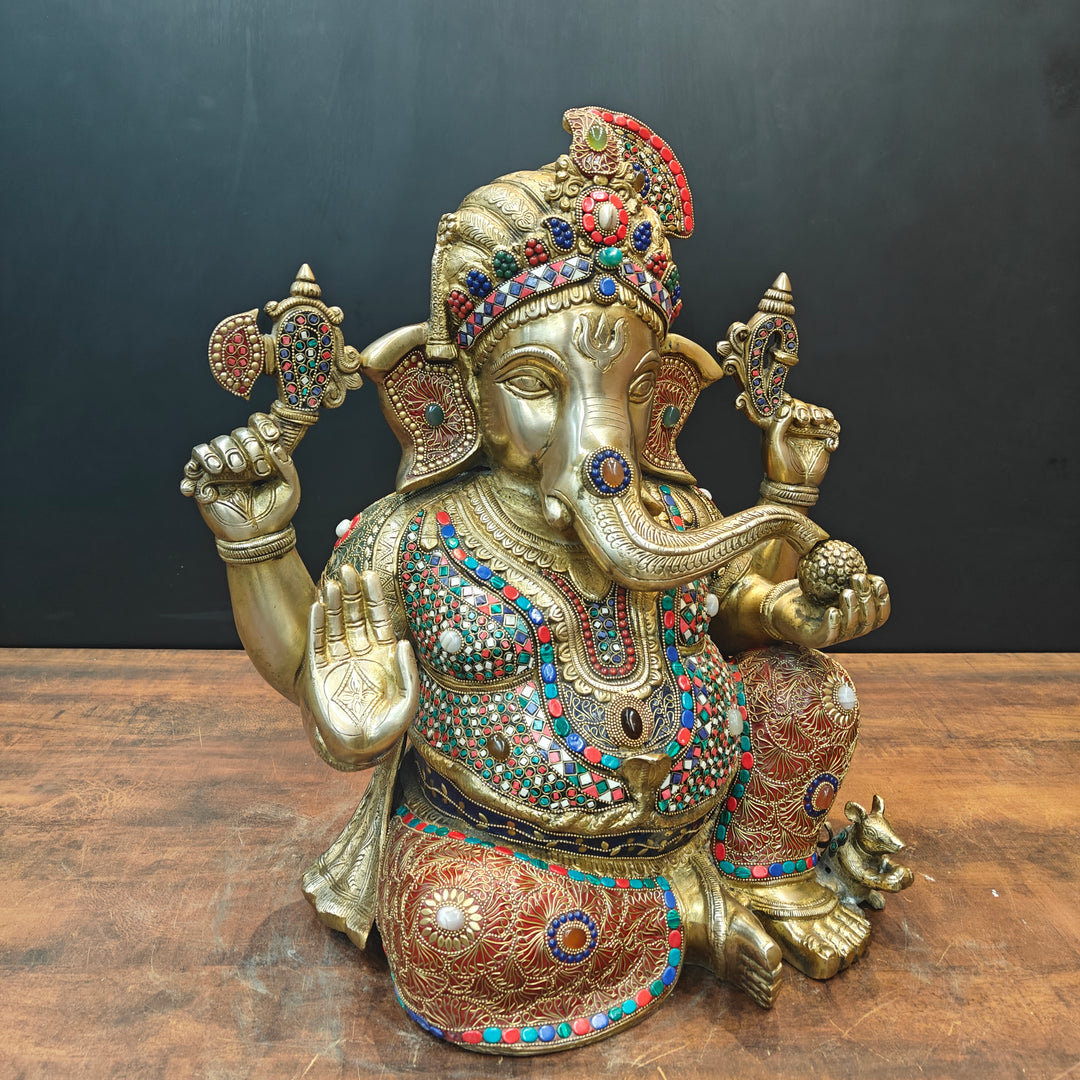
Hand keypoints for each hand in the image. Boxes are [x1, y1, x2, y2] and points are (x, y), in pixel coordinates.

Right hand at [179, 413, 298, 540]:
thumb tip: (275, 445)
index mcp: (260, 454)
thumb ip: (286, 465)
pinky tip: (208, 493)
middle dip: (243, 447)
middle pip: (232, 435)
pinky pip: (190, 470)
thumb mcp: (290, 488)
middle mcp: (239, 458)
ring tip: (223, 470)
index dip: (261, 424)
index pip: (255, 426)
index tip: (271, 436)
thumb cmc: (277, 513)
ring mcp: (219, 471)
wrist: (259, 538)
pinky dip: (191, 476)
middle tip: (255, 470)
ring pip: (205, 448)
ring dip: (212, 455)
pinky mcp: (204, 485)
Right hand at [299, 565, 418, 765]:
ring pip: (337, 625)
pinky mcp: (319, 672)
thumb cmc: (388, 729)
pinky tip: (318, 606)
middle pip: (357, 616)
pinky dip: (317, 624)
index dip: (374, 597)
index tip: (370, 574)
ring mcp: (340, 661)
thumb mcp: (408, 701)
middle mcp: (361, 654)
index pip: (379, 619)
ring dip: (335, 604)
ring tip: (333, 582)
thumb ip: (407, 672)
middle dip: (353, 593)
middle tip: (348, 569)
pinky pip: (317, 643)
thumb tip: (403, 642)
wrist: (360, 751)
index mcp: (384, 656)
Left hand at [754, 394, 839, 487]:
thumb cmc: (778, 467)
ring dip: (821, 414)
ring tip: (820, 422)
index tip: (788, 400)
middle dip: (805, 409)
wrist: (794, 486)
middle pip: (803, 406)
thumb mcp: (773, 443)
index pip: (782, 405)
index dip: (785, 399)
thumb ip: (778, 423)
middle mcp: (794, 426)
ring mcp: (809, 433)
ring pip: (818, 413)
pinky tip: (829, 442)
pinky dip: (834, 430)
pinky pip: (832, 429)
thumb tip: (788, 406)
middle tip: (805, 420)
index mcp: (778, 425)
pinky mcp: (823, 441)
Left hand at [766, 573, 890, 648]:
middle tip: (858, 578)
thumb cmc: (809, 591)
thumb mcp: (829, 580)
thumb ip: (844, 573)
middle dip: (867, 599)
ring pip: (850, 628)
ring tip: (847, 592)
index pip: (880, 614)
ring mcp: (835, 638)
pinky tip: (832, 611)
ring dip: (852, 609)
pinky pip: (827, 635)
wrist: (781, 605)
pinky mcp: (816, 640)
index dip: (883, 599)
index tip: (877, 580)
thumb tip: (854, 555)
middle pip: (868, 621)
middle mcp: (850, 630)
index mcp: (859, 618)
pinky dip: (832, 624)